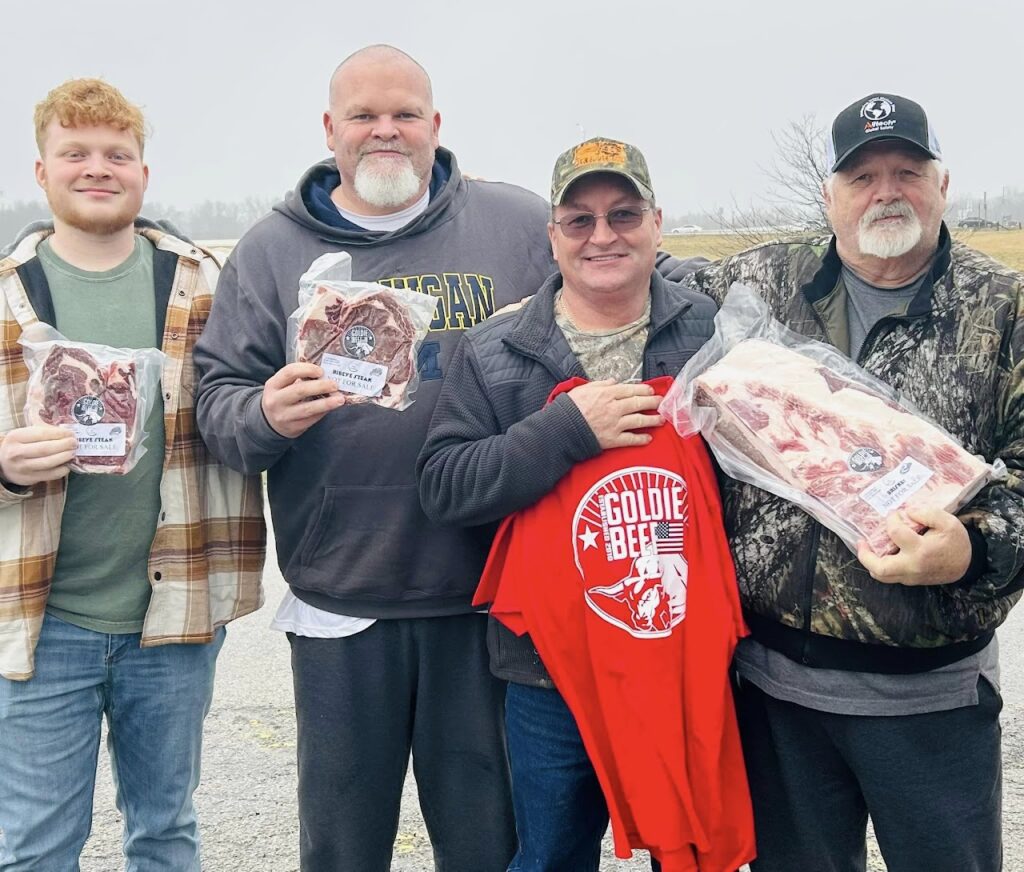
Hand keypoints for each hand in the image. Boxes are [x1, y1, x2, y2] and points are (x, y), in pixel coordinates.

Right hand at [0, 425, 76, 485]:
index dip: (59, 434)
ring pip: (48, 463)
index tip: (70, 433)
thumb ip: (43, 431)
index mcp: (16, 437)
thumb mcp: (25, 435)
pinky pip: (50, 475)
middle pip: (45, 449)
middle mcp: (16, 453)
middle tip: (75, 443)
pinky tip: (67, 465)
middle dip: (64, 445)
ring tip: (73, 452)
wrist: (3, 463)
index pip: (41, 434)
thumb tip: (67, 432)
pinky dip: (62, 470)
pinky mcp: (29, 479)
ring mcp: (22, 467)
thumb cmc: (20, 445)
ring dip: (65, 457)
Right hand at [261, 362, 345, 438]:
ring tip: (340, 399)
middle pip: (300, 390)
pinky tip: (332, 407)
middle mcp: (275, 400)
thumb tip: (325, 374)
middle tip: (335, 385)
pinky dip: (323, 412)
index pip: (290, 372)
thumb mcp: (282, 386)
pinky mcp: (293, 427)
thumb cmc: (282, 397)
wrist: (270, 422)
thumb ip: (298, 378)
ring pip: (308, 408)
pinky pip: (312, 419)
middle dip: (320, 386)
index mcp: (272, 385)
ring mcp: (284, 416)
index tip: (321, 371)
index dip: (307, 369)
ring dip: (326, 403)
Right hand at [567, 380, 664, 449]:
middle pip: (639, 403)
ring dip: (653, 420)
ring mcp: (615, 424)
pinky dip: (641, 439)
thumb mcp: (584, 389)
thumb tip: (614, 381)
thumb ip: (601, 384)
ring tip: (661, 420)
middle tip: (661, 402)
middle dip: (653, 402)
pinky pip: (631, 439)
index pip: (631, 390)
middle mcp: (614, 408)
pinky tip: (648, 438)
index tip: (651, 390)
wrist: (562, 429)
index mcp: (608, 394)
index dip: (644, 389)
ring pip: (639, 420)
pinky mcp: (612, 439)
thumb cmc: (570, 408)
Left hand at [857, 505, 971, 585]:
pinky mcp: (910, 580)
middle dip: (865, 555)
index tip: (894, 513)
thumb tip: (907, 511)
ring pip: (881, 576)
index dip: (891, 519)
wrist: (967, 565)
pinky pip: (889, 576)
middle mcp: (912, 566)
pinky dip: (880, 565)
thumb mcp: (949, 522)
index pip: (895, 532)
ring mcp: (910, 577)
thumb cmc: (956, 542)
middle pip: (880, 568)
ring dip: (870, 562)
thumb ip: (928, 513)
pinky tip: (879, 552)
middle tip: (861, 541)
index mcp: (921, 550)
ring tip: (866, 547)